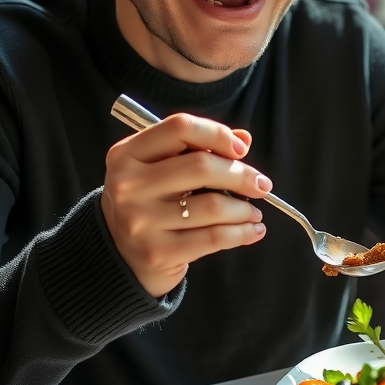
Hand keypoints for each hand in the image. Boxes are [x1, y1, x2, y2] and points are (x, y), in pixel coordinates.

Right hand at [101, 113, 271, 296]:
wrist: (121, 257)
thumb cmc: (151, 202)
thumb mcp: (161, 169)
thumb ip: (199, 148)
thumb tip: (243, 139)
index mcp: (126, 154)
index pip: (180, 128)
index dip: (217, 134)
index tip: (241, 150)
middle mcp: (128, 185)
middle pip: (201, 166)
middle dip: (241, 175)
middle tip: (262, 185)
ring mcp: (140, 221)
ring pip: (213, 206)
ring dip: (245, 209)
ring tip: (255, 212)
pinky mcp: (157, 252)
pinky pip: (214, 238)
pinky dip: (242, 233)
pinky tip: (253, 231)